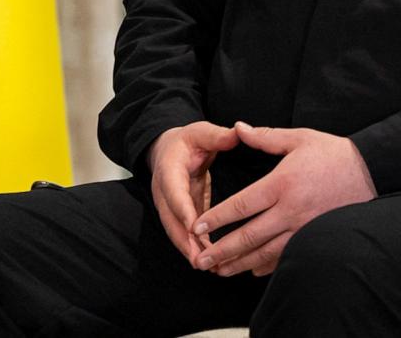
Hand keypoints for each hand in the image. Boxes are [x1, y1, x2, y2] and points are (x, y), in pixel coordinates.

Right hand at [148, 122, 239, 259]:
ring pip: (177, 232)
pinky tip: (212, 262)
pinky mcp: (180, 215)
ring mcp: (170, 206)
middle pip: (171, 221)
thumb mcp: (200, 132)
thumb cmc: (186, 141)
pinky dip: (196, 248)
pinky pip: (185, 234)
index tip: (193, 226)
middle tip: (201, 260)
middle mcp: (164, 192)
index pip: (174, 192)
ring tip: (210, 267)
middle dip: (185, 242)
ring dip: (191, 251)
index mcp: (168, 170)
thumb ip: (217, 136)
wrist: (167, 149)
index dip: (183, 210)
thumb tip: (236, 134)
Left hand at [190, 122, 377, 276]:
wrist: (372, 173)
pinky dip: (265, 265)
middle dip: (221, 250)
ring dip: (239, 263)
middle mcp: (290, 210)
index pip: (242, 206)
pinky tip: (251, 269)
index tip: (198, 226)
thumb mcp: (300, 138)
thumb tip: (237, 128)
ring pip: (264, 252)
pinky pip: (285, 257)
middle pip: (248, 236)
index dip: (217, 218)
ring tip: (219, 270)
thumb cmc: (334, 154)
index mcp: (282, 183)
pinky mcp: (313, 237)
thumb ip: (265, 136)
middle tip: (200, 260)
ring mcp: (302, 228)